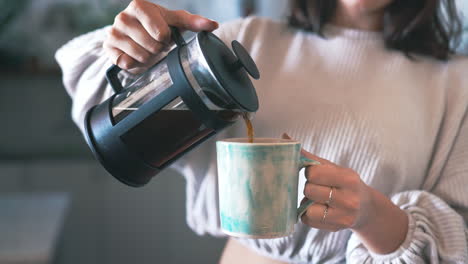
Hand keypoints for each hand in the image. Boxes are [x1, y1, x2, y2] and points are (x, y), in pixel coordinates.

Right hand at [103, 0, 218, 73]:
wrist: (134, 32)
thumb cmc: (157, 24)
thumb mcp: (175, 21)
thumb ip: (194, 22)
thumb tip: (213, 25)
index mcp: (139, 5)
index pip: (161, 33)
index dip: (166, 39)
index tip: (163, 35)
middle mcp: (122, 17)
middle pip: (151, 46)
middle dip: (157, 49)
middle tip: (155, 44)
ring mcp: (113, 33)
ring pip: (140, 56)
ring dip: (148, 58)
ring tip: (147, 49)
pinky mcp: (108, 48)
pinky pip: (127, 63)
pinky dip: (135, 64)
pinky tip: (135, 56)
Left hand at [299, 149, 373, 231]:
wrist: (366, 208)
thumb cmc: (342, 182)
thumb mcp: (332, 167)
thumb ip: (308, 155)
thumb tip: (285, 137)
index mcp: (348, 178)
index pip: (314, 172)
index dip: (310, 172)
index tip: (315, 173)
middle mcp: (349, 198)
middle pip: (309, 190)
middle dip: (309, 187)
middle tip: (318, 187)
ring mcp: (344, 216)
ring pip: (308, 208)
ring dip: (308, 202)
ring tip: (318, 199)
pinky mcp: (336, 228)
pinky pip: (308, 220)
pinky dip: (308, 214)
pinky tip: (318, 209)